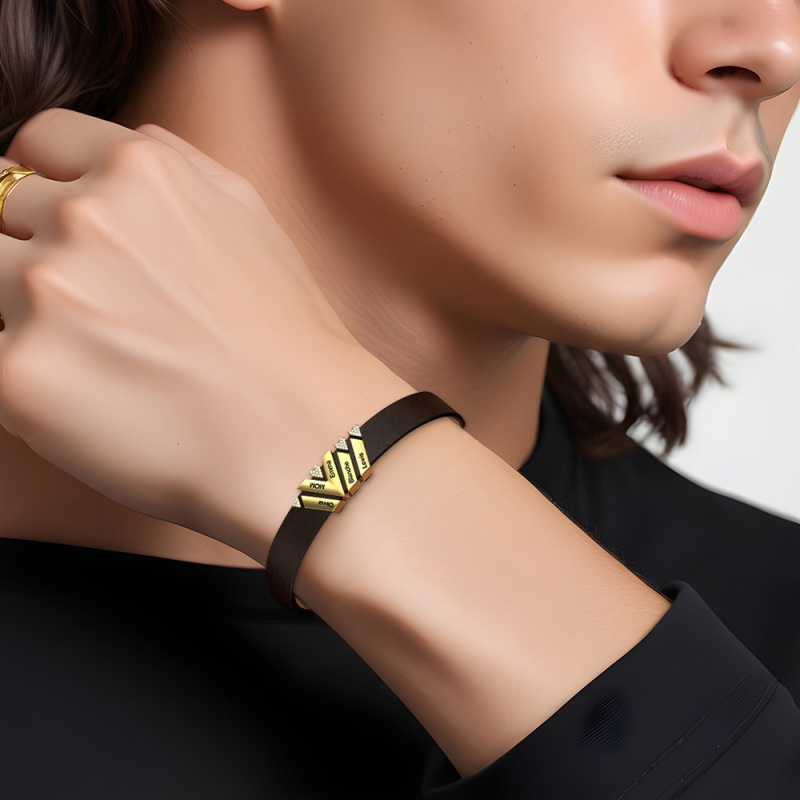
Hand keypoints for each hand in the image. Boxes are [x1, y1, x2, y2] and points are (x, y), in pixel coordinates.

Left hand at [0, 109, 409, 558]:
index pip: (36, 143)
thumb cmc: (287, 336)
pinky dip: (29, 374)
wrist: (298, 433)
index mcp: (140, 171)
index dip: (46, 182)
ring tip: (97, 354)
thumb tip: (123, 148)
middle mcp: (84, 218)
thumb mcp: (250, 216)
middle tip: (101, 308)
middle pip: (2, 211)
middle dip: (38, 250)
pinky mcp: (19, 375)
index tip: (65, 225)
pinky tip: (92, 397)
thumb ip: (177, 165)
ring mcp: (45, 295)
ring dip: (24, 311)